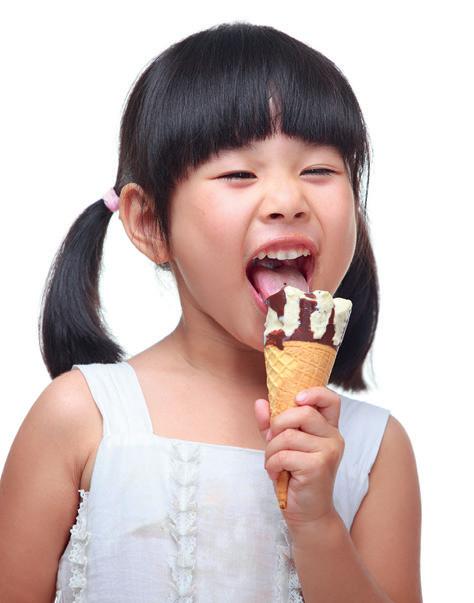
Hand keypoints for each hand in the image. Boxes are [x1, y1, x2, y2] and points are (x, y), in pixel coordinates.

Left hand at [254, 387, 344, 530]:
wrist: (308, 514)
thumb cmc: (295, 478)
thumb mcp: (282, 446)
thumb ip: (272, 425)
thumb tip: (260, 403)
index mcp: (327, 429)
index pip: (330, 399)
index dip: (314, 393)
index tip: (296, 398)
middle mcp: (333, 437)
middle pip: (302, 412)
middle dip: (277, 425)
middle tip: (272, 441)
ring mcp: (328, 451)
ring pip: (288, 435)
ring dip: (271, 451)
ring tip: (273, 464)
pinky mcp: (318, 466)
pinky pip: (284, 454)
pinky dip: (272, 464)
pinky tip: (275, 474)